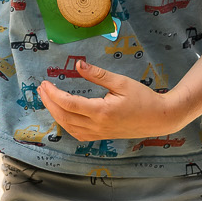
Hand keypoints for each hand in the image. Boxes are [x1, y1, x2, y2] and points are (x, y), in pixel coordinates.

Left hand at [39, 60, 177, 141]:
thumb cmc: (144, 98)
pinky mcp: (101, 136)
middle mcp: (97, 126)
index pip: (69, 104)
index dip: (53, 94)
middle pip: (64, 117)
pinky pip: (77, 133)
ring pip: (68, 127)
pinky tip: (62, 114)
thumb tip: (78, 64)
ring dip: (55, 113)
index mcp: (101, 112)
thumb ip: (97, 74)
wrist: (160, 119)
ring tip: (48, 99)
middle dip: (49, 103)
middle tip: (42, 89)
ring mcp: (99, 133)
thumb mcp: (121, 82)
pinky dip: (66, 124)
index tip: (45, 83)